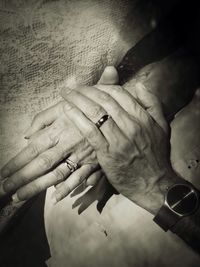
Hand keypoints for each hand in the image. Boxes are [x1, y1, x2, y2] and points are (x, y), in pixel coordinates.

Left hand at [0, 67, 118, 202]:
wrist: (114, 110)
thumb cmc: (86, 104)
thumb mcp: (63, 104)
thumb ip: (43, 118)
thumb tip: (27, 135)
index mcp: (58, 129)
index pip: (33, 149)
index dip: (17, 162)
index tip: (3, 173)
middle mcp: (67, 145)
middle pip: (41, 164)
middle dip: (21, 178)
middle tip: (3, 190)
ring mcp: (80, 156)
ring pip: (56, 174)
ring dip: (37, 187)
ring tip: (19, 197)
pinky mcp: (93, 162)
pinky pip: (80, 177)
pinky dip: (68, 188)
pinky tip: (55, 198)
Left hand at [61, 79, 181, 214]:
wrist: (154, 184)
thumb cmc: (156, 155)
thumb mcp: (162, 127)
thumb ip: (152, 104)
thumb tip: (139, 85)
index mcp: (142, 117)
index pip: (119, 93)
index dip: (102, 86)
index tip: (91, 85)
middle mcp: (130, 125)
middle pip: (104, 100)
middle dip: (86, 90)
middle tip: (73, 86)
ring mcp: (118, 139)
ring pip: (95, 112)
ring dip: (77, 100)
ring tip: (65, 93)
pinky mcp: (106, 153)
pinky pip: (89, 131)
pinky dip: (77, 118)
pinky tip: (67, 109)